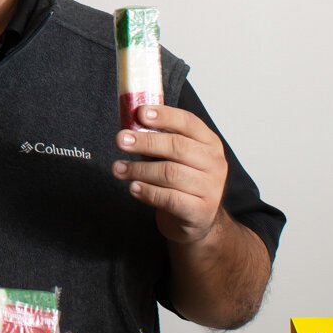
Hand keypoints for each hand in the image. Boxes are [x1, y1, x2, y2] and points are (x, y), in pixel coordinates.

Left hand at [113, 104, 228, 246]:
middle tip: (120, 140)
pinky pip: (170, 198)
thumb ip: (157, 140)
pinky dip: (147, 191)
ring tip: (118, 169)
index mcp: (209, 143)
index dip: (164, 116)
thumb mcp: (172, 157)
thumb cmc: (181, 183)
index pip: (188, 122)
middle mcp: (214, 163)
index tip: (140, 113)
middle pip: (178, 147)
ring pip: (170, 173)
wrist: (196, 219)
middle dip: (145, 141)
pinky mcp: (200, 211)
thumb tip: (129, 126)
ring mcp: (210, 188)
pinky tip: (133, 187)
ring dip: (139, 169)